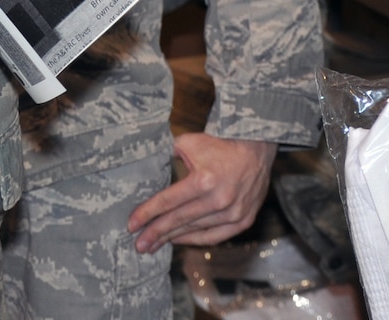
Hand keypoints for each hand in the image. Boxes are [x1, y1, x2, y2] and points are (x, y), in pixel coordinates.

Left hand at [127, 134, 274, 250]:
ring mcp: (233, 212)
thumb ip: (167, 155)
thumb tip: (146, 166)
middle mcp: (220, 199)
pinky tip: (179, 240)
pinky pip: (215, 236)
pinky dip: (195, 239)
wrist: (256, 147)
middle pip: (179, 220)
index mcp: (204, 180)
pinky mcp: (243, 219)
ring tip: (155, 244)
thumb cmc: (220, 144)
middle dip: (156, 233)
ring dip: (173, 238)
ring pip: (195, 230)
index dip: (147, 214)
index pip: (168, 202)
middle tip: (139, 244)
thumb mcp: (190, 143)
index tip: (132, 225)